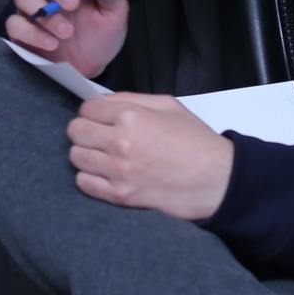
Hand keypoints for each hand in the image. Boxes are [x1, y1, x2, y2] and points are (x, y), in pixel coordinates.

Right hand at [4, 0, 129, 77]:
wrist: (90, 69)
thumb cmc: (99, 37)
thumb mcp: (114, 15)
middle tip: (72, 4)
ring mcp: (30, 9)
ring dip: (45, 12)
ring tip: (67, 32)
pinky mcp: (21, 31)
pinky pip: (14, 24)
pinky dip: (32, 33)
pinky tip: (52, 43)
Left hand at [66, 92, 233, 219]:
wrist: (217, 180)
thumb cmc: (197, 143)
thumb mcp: (168, 106)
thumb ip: (130, 98)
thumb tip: (102, 102)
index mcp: (132, 116)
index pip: (87, 109)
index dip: (92, 112)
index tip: (99, 118)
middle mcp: (121, 142)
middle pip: (75, 131)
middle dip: (85, 131)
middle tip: (99, 136)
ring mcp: (119, 171)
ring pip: (76, 157)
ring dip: (86, 154)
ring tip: (104, 155)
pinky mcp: (121, 195)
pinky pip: (84, 183)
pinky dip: (90, 178)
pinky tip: (105, 174)